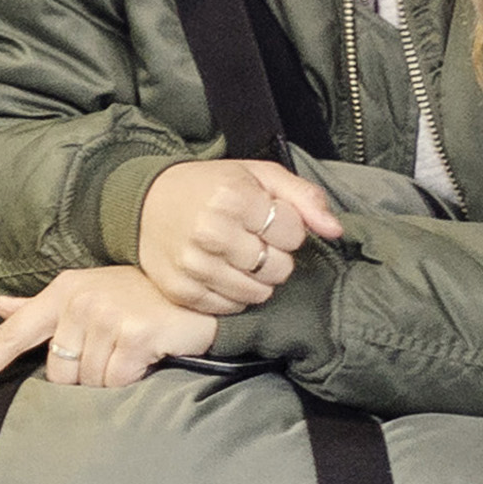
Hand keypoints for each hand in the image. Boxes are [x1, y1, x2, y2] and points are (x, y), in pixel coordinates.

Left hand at [0, 265, 223, 399]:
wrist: (196, 294)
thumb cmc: (138, 297)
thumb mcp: (87, 293)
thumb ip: (41, 307)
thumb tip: (1, 306)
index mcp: (62, 291)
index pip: (13, 333)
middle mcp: (80, 300)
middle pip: (58, 371)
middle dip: (82, 378)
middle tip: (112, 359)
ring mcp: (107, 315)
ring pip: (89, 381)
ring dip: (110, 380)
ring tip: (132, 356)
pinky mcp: (134, 334)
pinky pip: (117, 381)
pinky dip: (131, 380)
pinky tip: (147, 360)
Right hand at [135, 158, 345, 317]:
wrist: (146, 202)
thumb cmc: (210, 187)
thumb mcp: (259, 175)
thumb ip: (304, 198)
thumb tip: (336, 230)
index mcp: (233, 197)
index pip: (293, 234)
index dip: (287, 228)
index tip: (267, 219)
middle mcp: (211, 232)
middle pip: (278, 268)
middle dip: (274, 256)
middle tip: (253, 240)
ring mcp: (193, 265)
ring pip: (258, 293)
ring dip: (257, 279)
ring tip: (239, 257)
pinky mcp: (181, 290)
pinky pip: (230, 307)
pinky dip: (233, 294)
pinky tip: (222, 273)